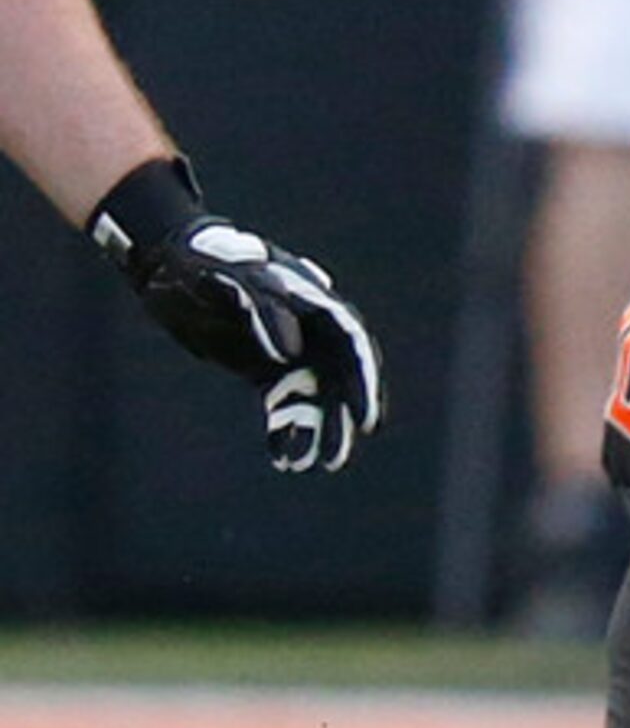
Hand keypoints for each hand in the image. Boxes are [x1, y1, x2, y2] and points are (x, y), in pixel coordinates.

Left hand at [89, 159, 383, 472]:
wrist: (167, 262)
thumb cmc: (201, 262)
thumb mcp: (227, 278)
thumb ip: (263, 310)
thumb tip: (291, 355)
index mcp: (311, 302)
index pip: (350, 345)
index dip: (363, 383)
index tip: (365, 420)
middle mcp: (309, 330)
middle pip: (340, 377)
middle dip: (343, 417)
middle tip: (338, 456)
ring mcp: (290, 351)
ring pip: (317, 396)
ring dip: (318, 431)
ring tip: (312, 465)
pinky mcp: (267, 371)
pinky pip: (285, 405)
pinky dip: (285, 430)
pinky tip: (281, 457)